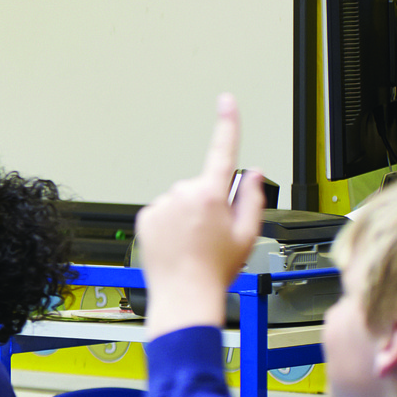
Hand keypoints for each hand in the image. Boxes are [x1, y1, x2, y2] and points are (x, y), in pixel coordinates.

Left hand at [135, 94, 265, 337]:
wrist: (183, 294)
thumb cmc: (215, 269)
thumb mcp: (247, 234)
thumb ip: (251, 198)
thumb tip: (251, 174)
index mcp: (211, 195)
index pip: (222, 151)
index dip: (227, 123)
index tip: (226, 101)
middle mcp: (182, 194)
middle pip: (201, 186)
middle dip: (209, 203)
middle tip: (213, 234)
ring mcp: (161, 205)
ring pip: (180, 201)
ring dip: (187, 216)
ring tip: (193, 244)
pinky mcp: (145, 216)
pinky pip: (163, 212)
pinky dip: (169, 224)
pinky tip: (176, 244)